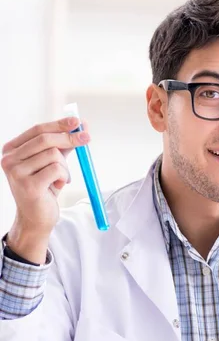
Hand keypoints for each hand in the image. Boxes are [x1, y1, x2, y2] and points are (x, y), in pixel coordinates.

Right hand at [1, 117, 89, 262]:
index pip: (37, 130)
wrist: (36, 219)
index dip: (59, 124)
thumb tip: (79, 126)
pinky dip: (64, 177)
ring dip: (65, 167)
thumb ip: (62, 146)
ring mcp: (16, 172)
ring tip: (61, 179)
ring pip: (54, 155)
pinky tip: (58, 186)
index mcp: (11, 150)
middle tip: (87, 139)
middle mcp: (9, 159)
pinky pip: (57, 170)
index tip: (78, 122)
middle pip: (45, 139)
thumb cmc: (44, 189)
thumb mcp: (51, 164)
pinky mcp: (29, 185)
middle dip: (69, 138)